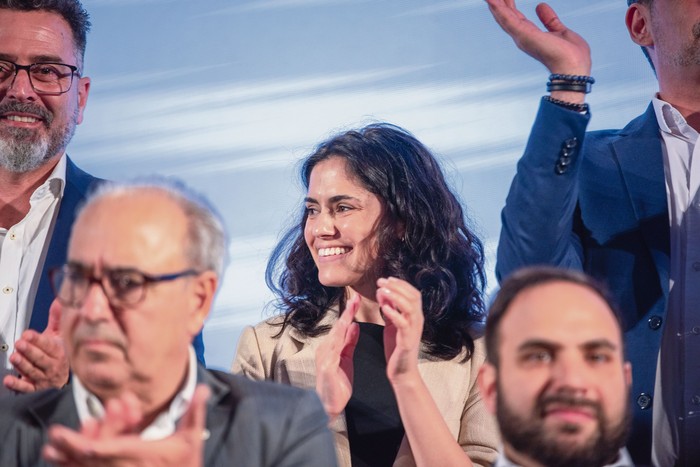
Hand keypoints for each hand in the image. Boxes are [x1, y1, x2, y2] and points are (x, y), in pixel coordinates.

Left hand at [3, 299, 68, 392]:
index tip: (28, 334)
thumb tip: (58, 301)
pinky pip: (26, 388)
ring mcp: (44, 377)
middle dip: (30, 351)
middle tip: (20, 344)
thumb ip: (56, 318)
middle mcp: (53, 366)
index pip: (49, 346)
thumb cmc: (59, 353)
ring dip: (23, 365)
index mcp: (61, 352)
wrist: (63, 375)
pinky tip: (8, 380)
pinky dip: (17, 385)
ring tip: (15, 357)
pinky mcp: (36, 387)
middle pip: (41, 359)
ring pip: (33, 371)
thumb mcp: (59, 335)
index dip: (38, 340)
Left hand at [42, 384, 209, 466]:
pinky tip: (62, 463)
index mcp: (141, 454)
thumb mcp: (191, 440)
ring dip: (68, 461)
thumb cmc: (185, 466)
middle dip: (71, 447)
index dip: (82, 443)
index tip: (64, 434)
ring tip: (49, 450)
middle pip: (90, 460)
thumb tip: (204, 388)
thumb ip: (194, 413)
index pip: (107, 450)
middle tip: (54, 436)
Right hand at [315, 293, 359, 421]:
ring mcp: (324, 357)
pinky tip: (347, 330)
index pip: (341, 326)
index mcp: (331, 347)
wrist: (328, 406)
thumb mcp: (346, 359)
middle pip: (338, 326)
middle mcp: (325, 348)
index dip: (349, 312)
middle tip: (355, 296)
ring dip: (344, 320)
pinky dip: (341, 338)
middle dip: (347, 311)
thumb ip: (349, 342)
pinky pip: (335, 349)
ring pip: (335, 335)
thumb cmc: (337, 384)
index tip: (356, 298)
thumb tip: (354, 325)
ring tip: (352, 308)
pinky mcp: (327, 366)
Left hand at [376, 277, 423, 385]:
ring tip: (382, 290)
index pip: (412, 293)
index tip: (387, 279)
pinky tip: (384, 308)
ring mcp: (413, 330)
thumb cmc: (397, 349)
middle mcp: (417, 321)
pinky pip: (403, 324)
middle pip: (413, 296)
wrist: (402, 372)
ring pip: (410, 307)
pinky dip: (394, 313)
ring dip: (395, 296)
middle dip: (397, 286)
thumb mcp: (391, 325)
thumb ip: (389, 309)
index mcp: (414, 316)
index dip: (400, 284)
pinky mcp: (407, 341)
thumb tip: (383, 293)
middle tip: (381, 281)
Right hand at [484, 0, 590, 74]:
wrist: (573, 68)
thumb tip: (540, 6)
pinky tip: (491, 0)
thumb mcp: (560, 31)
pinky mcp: (523, 34)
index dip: (508, 5)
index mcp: (530, 35)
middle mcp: (522, 36)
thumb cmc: (571, 56)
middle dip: (498, 3)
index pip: (515, 17)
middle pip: (505, 16)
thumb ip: (549, 20)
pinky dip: (498, 8)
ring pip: (503, 16)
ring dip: (494, 4)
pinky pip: (507, 18)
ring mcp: (521, 36)